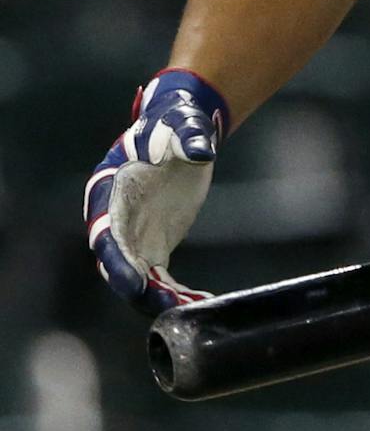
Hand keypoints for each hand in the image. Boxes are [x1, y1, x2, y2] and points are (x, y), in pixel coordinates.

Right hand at [84, 69, 229, 314]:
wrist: (183, 127)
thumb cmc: (175, 122)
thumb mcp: (183, 125)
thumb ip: (189, 138)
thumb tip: (201, 150)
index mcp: (110, 189)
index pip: (106, 232)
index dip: (116, 259)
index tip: (132, 282)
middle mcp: (114, 219)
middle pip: (118, 263)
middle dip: (137, 288)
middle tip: (166, 305)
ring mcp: (133, 236)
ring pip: (138, 277)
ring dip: (158, 297)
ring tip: (188, 307)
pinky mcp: (154, 246)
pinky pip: (159, 277)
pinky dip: (174, 292)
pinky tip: (197, 300)